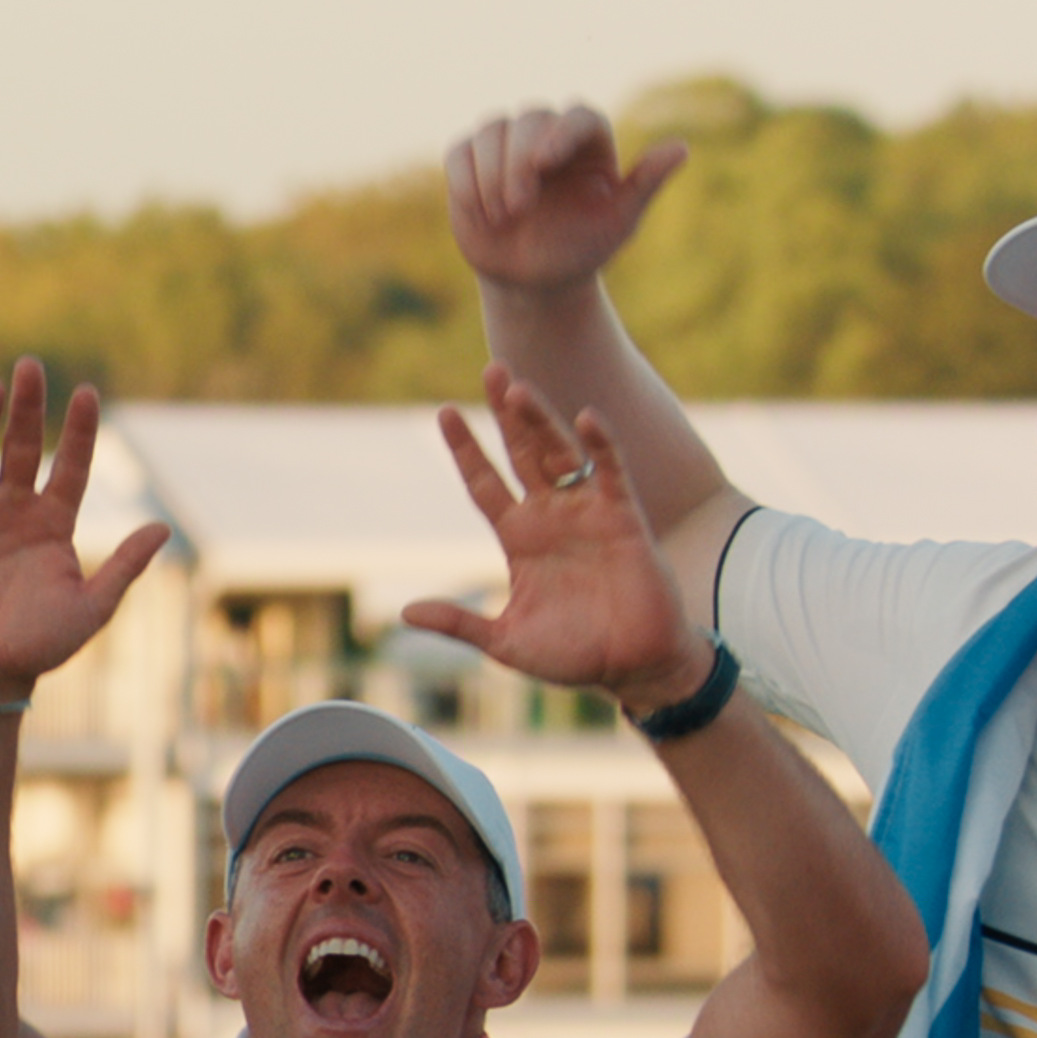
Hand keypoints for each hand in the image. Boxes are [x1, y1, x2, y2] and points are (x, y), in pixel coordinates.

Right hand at [0, 362, 169, 700]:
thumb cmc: (41, 646)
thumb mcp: (92, 609)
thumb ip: (124, 567)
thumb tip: (162, 529)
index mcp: (56, 524)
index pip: (71, 465)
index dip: (80, 430)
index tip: (86, 394)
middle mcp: (17, 511)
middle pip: (24, 447)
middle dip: (28, 408)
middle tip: (30, 366)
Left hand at [407, 367, 711, 715]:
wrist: (632, 668)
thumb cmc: (573, 655)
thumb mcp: (504, 641)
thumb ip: (458, 623)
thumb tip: (404, 614)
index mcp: (520, 539)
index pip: (485, 483)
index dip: (466, 449)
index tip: (445, 412)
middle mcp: (551, 517)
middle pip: (521, 453)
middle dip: (506, 414)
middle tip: (491, 369)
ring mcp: (587, 513)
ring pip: (559, 454)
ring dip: (540, 421)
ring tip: (517, 388)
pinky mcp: (623, 519)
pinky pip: (610, 474)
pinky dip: (599, 446)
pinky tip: (584, 418)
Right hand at [445, 105, 686, 293]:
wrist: (534, 278)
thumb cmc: (582, 249)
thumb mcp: (618, 223)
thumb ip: (645, 184)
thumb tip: (680, 149)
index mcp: (589, 140)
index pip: (577, 117)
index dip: (560, 133)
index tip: (544, 162)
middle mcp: (548, 132)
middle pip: (530, 119)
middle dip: (519, 161)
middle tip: (519, 207)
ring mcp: (506, 144)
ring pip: (491, 129)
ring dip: (490, 171)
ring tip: (503, 216)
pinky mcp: (470, 162)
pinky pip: (460, 152)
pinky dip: (464, 178)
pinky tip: (479, 211)